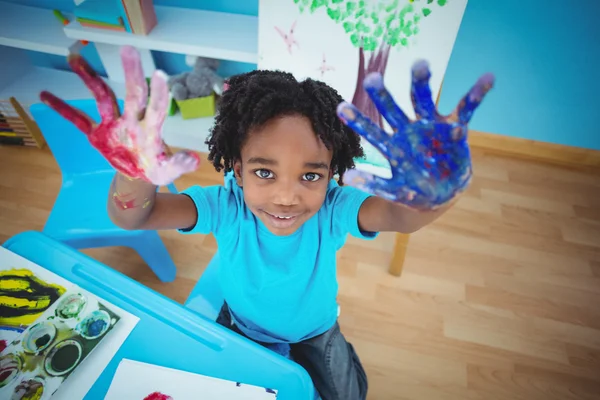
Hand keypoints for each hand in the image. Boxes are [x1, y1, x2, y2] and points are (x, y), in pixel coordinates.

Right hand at [40, 46, 199, 185]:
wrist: (138, 176)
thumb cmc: (156, 170)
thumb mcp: (167, 171)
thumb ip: (178, 164)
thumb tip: (194, 160)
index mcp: (150, 130)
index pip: (155, 109)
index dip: (158, 94)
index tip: (159, 74)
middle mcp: (132, 121)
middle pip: (132, 94)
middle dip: (131, 73)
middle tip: (128, 49)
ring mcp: (113, 125)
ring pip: (102, 97)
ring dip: (90, 79)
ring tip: (74, 59)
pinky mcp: (98, 133)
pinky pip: (78, 120)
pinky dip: (63, 110)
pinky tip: (45, 95)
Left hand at [337, 60, 493, 209]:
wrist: (441, 195)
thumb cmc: (414, 189)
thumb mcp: (394, 190)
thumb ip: (375, 184)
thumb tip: (346, 178)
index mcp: (393, 145)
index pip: (372, 130)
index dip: (358, 120)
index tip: (341, 107)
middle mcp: (409, 131)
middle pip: (393, 110)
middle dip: (382, 95)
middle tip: (371, 79)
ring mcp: (432, 128)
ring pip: (424, 101)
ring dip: (421, 84)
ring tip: (420, 64)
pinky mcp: (455, 130)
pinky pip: (466, 109)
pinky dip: (476, 95)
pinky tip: (488, 78)